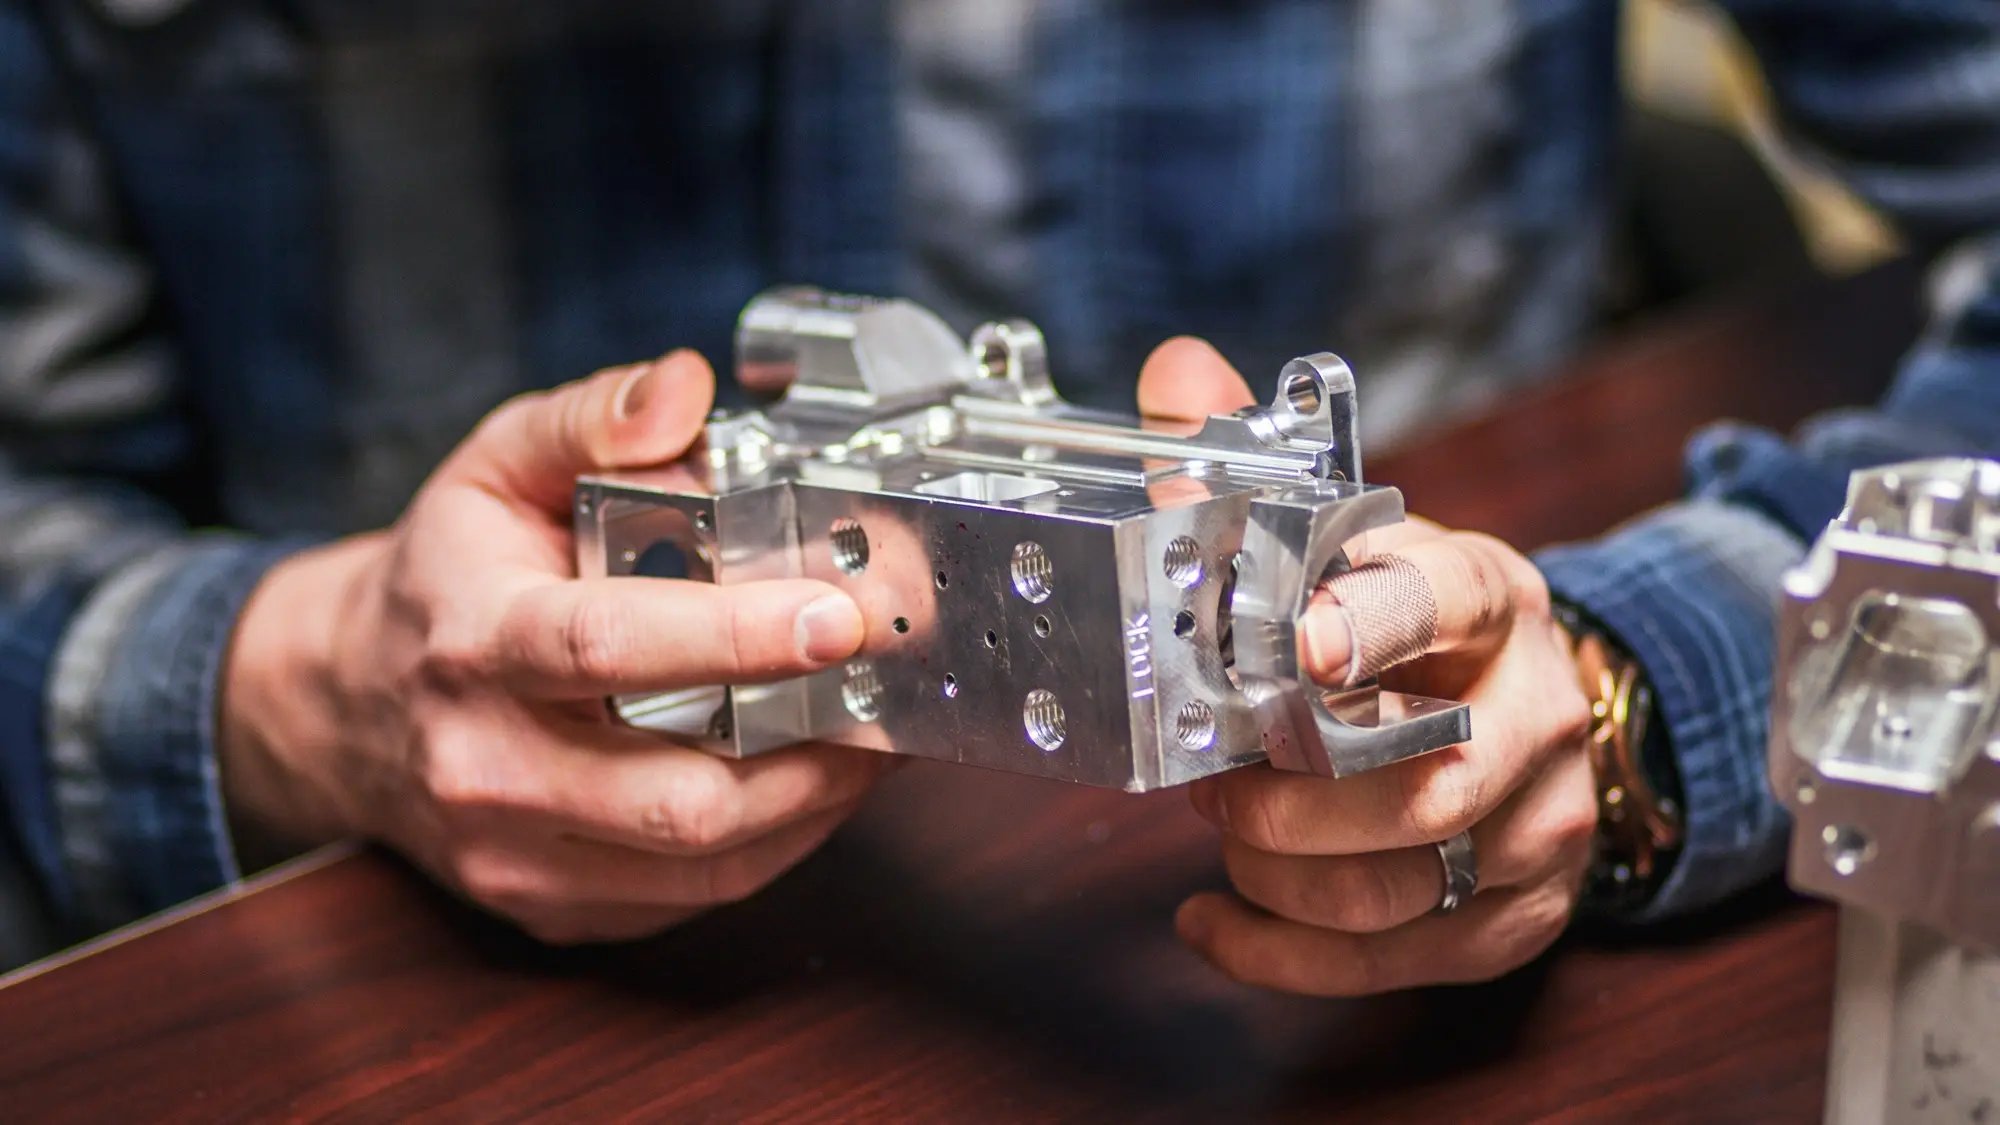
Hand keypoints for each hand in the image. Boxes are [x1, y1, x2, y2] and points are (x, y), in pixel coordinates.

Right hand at [220, 351, 893, 943]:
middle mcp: (489, 764)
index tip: (838, 617)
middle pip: (676, 793)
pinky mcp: (552, 909)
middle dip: (811, 745)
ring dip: (814, 800)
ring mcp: (516, 855)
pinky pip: (695, 897)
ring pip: (703, 860)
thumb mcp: (493, 466)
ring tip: (872, 730)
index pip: (611, 649)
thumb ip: (593, 419)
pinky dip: (777, 843)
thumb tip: (685, 388)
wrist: (344, 705)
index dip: (736, 639)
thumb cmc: (444, 580)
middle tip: (885, 683)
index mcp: (477, 642)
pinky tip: (812, 779)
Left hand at [1135, 339, 1597, 995]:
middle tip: (1207, 775)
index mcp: (1493, 598)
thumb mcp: (1354, 535)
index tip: (1294, 651)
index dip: (1369, 629)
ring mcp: (1540, 827)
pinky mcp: (1513, 918)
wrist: (1540, 708)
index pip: (1446, 604)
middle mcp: (1537, 715)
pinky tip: (1216, 920)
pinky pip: (1390, 964)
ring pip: (1395, 887)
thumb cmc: (1422, 624)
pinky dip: (1281, 953)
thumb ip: (1251, 458)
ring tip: (1219, 828)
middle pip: (1417, 785)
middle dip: (1282, 798)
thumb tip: (1175, 372)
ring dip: (1274, 871)